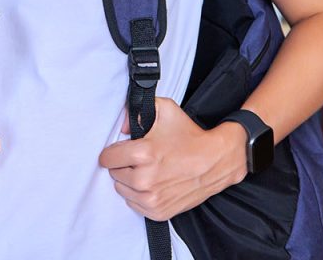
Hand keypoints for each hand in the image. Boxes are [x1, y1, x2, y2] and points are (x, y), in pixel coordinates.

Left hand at [97, 98, 247, 221]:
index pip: (107, 158)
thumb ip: (136, 111)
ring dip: (128, 180)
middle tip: (138, 158)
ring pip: (122, 189)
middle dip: (122, 164)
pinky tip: (152, 183)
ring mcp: (152, 198)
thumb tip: (121, 125)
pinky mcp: (159, 212)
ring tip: (146, 170)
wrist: (215, 161)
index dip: (113, 151)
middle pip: (114, 173)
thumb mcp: (164, 110)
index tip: (122, 149)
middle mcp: (145, 179)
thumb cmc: (189, 136)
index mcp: (143, 154)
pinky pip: (134, 204)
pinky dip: (138, 195)